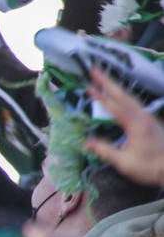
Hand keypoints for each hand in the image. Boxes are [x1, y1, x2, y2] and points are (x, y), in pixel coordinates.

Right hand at [85, 67, 163, 186]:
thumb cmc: (148, 167)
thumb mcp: (124, 162)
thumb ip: (105, 150)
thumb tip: (86, 142)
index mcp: (135, 124)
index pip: (113, 107)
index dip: (100, 97)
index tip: (88, 87)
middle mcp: (142, 116)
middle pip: (123, 95)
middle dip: (108, 81)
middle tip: (94, 69)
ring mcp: (148, 117)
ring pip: (130, 97)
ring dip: (116, 87)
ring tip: (104, 78)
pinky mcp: (150, 121)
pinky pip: (134, 103)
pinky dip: (123, 96)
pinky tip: (119, 96)